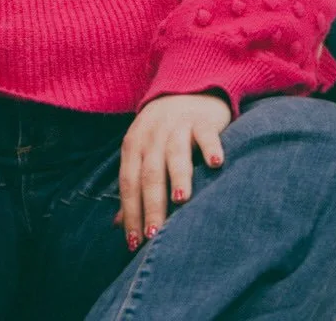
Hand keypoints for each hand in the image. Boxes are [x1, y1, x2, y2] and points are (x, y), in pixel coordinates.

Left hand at [118, 93, 230, 250]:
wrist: (187, 91)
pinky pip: (206, 133)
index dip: (131, 212)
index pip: (128, 182)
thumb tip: (118, 226)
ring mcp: (176, 124)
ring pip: (175, 152)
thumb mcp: (143, 155)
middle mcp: (151, 134)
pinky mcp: (202, 119)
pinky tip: (217, 163)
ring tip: (182, 200)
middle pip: (150, 173)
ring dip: (178, 175)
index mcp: (133, 145)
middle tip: (156, 235)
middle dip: (152, 205)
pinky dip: (211, 146)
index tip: (135, 244)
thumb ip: (134, 188)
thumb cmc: (162, 133)